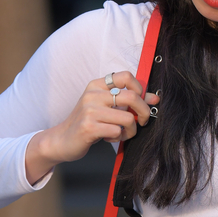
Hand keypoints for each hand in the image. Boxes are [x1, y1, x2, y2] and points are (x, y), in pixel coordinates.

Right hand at [25, 70, 158, 183]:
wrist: (62, 140)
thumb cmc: (88, 122)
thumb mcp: (106, 107)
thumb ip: (128, 101)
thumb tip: (155, 98)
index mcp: (97, 85)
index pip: (126, 76)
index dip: (140, 89)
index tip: (140, 102)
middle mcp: (93, 94)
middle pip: (132, 97)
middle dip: (144, 112)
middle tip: (142, 122)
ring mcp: (89, 110)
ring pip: (128, 118)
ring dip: (130, 131)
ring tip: (121, 133)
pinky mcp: (89, 127)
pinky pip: (117, 131)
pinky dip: (118, 138)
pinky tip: (109, 138)